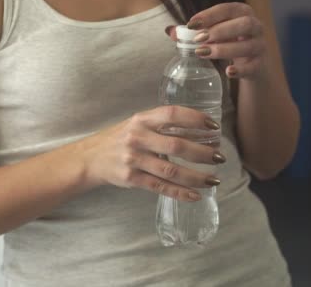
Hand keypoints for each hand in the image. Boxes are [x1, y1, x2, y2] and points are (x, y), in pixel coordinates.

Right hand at [78, 106, 224, 201]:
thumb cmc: (122, 138)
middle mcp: (138, 137)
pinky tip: (196, 195)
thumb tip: (201, 130)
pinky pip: (161, 187)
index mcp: (142, 119)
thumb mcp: (138, 124)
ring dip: (197, 176)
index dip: (195, 119)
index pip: (173, 114)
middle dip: (202, 152)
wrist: (90, 158)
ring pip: (171, 170)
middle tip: (220, 156)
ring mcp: (134, 159)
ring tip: (214, 179)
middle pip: (177, 145)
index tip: (214, 127)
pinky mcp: (131, 179)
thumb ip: (163, 125)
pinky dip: (180, 192)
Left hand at [165, 3, 266, 80]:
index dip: (210, 15)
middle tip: (198, 39)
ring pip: (248, 45)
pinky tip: (228, 72)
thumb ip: (193, 32)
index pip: (228, 9)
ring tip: (203, 53)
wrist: (252, 63)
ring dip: (225, 49)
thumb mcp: (214, 33)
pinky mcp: (260, 64)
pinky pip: (253, 67)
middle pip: (244, 24)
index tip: (191, 24)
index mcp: (243, 12)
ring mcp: (260, 46)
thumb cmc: (230, 41)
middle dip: (220, 30)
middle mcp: (256, 27)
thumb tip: (170, 31)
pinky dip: (241, 70)